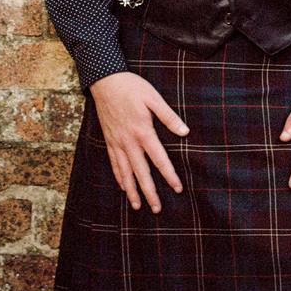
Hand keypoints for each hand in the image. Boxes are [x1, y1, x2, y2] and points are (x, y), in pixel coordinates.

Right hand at [89, 71, 188, 213]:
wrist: (105, 81)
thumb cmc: (131, 87)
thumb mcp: (153, 98)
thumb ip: (168, 116)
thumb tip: (185, 132)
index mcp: (143, 131)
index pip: (159, 160)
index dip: (169, 176)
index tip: (177, 189)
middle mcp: (129, 141)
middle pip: (141, 173)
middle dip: (149, 193)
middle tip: (157, 209)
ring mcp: (117, 142)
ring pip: (125, 173)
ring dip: (132, 191)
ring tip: (137, 206)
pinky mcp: (109, 140)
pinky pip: (114, 163)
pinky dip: (119, 177)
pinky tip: (123, 187)